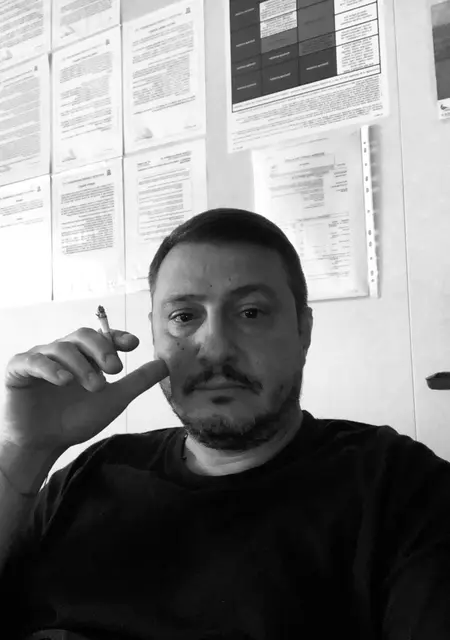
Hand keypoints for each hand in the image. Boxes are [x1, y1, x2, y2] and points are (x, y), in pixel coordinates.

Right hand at [1, 327, 168, 454]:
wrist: (44, 444)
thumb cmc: (76, 419)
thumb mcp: (114, 400)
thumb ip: (137, 381)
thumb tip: (165, 364)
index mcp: (85, 355)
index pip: (102, 336)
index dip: (117, 336)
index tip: (133, 344)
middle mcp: (63, 351)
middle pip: (83, 336)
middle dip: (102, 350)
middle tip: (116, 370)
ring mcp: (40, 358)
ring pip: (62, 347)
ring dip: (81, 364)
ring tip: (96, 386)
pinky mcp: (18, 369)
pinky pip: (34, 360)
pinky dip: (50, 368)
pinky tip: (64, 381)